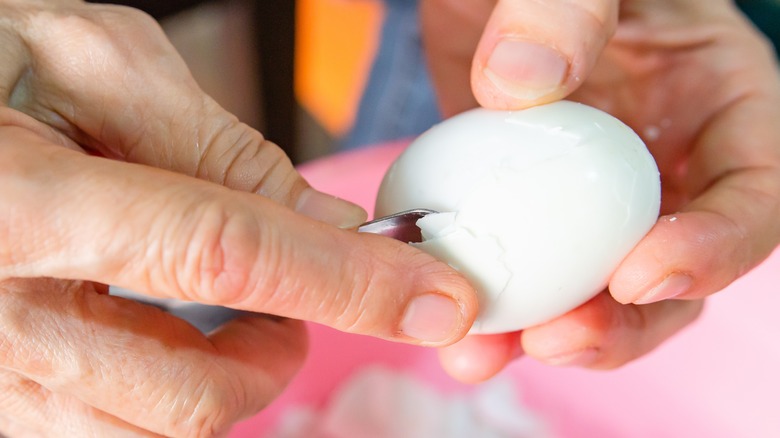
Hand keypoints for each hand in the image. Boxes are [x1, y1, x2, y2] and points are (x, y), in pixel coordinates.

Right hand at [0, 1, 477, 434]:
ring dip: (221, 384)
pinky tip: (153, 337)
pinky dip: (161, 397)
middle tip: (291, 299)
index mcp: (21, 200)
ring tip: (216, 318)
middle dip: (278, 352)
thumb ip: (216, 146)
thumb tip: (323, 221)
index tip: (433, 300)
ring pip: (154, 436)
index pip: (226, 255)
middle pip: (194, 391)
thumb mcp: (92, 64)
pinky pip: (107, 436)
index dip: (347, 282)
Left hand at [422, 0, 779, 381]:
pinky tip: (459, 333)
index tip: (639, 275)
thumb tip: (522, 84)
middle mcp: (663, 161)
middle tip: (558, 340)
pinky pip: (526, 273)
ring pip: (596, 292)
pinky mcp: (529, 211)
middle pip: (675, 273)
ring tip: (488, 355)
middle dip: (625, 322)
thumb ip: (566, 9)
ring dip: (551, 334)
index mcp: (716, 102)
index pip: (753, 194)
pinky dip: (497, 309)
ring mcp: (591, 196)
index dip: (714, 249)